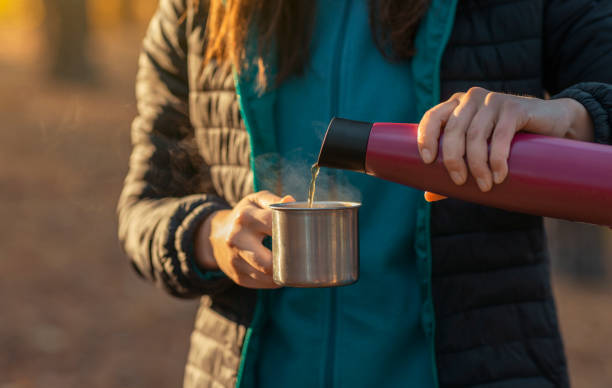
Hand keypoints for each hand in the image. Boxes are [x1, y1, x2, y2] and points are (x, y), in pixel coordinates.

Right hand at [195, 191, 293, 288]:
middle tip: (302, 256)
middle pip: (269, 262)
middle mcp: (237, 240)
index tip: (305, 234)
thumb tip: (291, 201)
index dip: (293, 231)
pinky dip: (275, 280)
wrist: (217, 236)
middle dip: (288, 261)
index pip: (274, 226)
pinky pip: (263, 283)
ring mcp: (235, 260)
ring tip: (294, 265)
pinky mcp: (237, 276)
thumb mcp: (256, 202)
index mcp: (245, 218)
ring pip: (267, 276)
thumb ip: (274, 202)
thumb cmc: (244, 216)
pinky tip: (281, 271)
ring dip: (284, 273)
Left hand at [418, 87, 593, 192]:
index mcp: (456, 106)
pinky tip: (499, 176)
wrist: (553, 124)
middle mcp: (471, 99)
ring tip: (484, 186)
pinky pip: (500, 135)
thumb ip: (455, 170)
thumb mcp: (480, 153)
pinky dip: (497, 159)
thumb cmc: (509, 142)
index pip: (433, 117)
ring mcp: (493, 100)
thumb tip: (428, 195)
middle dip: (453, 159)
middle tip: (459, 182)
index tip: (427, 161)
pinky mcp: (515, 107)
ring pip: (475, 135)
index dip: (426, 137)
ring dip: (477, 165)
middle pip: (453, 130)